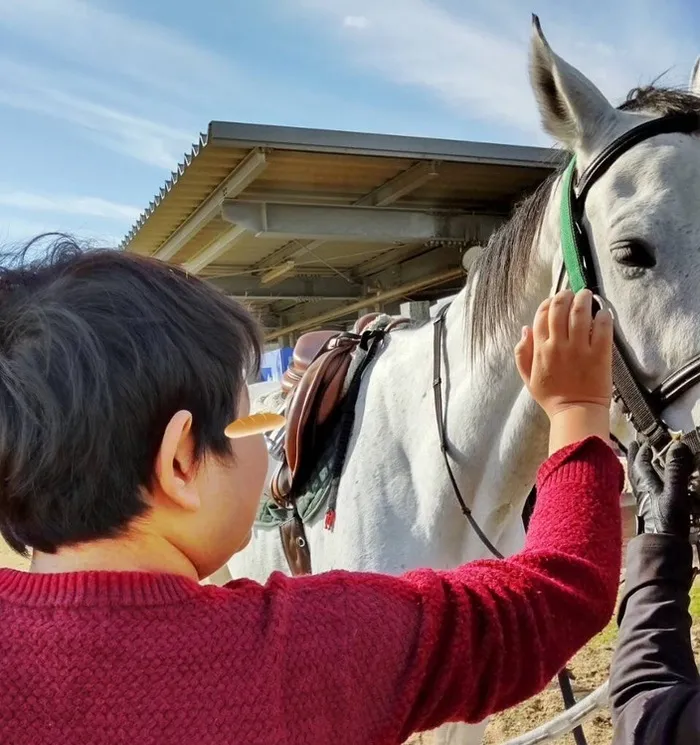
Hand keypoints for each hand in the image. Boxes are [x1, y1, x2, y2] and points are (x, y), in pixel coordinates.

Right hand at [515, 289, 613, 452]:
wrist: (575, 412)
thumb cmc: (551, 397)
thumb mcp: (527, 377)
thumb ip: (522, 353)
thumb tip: (525, 329)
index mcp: (540, 349)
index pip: (542, 315)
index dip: (548, 303)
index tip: (555, 300)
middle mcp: (558, 345)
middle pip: (560, 308)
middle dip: (566, 296)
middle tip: (573, 293)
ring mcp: (580, 348)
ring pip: (580, 313)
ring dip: (584, 300)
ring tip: (587, 295)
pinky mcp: (599, 354)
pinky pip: (602, 328)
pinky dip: (603, 316)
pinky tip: (603, 313)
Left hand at [628, 441, 693, 538]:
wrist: (662, 547)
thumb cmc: (667, 518)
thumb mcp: (675, 492)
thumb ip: (676, 470)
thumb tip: (677, 445)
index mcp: (645, 483)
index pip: (641, 462)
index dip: (641, 450)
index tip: (641, 440)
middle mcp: (642, 490)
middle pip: (636, 470)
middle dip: (635, 457)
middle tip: (633, 445)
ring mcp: (646, 501)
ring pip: (640, 480)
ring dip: (641, 468)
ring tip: (642, 460)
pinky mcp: (652, 511)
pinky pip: (647, 491)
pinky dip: (647, 483)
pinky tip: (652, 485)